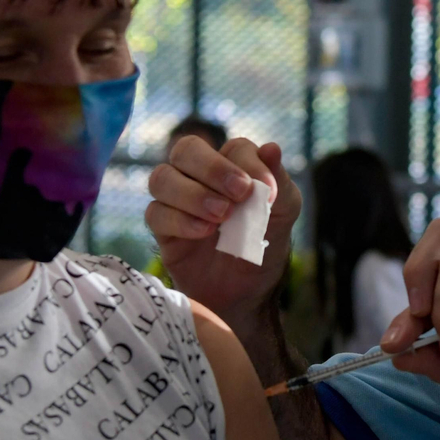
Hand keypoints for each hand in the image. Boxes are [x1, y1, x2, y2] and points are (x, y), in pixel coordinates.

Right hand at [145, 136, 302, 327]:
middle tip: (240, 193)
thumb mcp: (284, 214)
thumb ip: (278, 180)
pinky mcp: (162, 228)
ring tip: (222, 216)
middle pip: (187, 149)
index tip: (269, 193)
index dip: (250, 164)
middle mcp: (199, 176)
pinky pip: (155, 213)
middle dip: (213, 168)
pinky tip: (205, 233)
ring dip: (193, 194)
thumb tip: (272, 147)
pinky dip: (180, 220)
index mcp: (234, 166)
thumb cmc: (265, 246)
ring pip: (162, 178)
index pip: (235, 147)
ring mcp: (177, 200)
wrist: (246, 293)